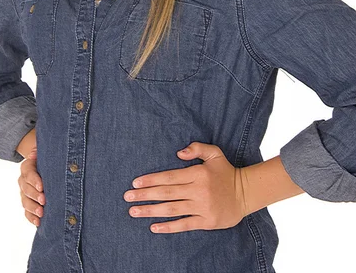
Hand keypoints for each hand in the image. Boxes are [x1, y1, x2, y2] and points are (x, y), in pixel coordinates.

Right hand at [18, 147, 45, 226]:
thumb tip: (34, 153)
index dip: (34, 180)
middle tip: (44, 200)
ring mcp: (24, 192)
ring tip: (41, 213)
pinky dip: (31, 217)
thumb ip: (40, 151)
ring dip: (32, 208)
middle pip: (26, 189)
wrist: (44, 165)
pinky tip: (38, 222)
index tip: (42, 187)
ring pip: (25, 201)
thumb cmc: (47, 158)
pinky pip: (26, 211)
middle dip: (34, 195)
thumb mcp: (45, 152)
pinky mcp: (27, 202)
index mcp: (27, 167)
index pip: (28, 173)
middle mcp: (23, 180)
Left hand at [123, 141, 246, 233]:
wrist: (246, 193)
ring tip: (134, 211)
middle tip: (128, 197)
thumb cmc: (226, 172)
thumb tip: (178, 153)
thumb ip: (197, 148)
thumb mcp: (214, 153)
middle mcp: (198, 191)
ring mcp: (202, 207)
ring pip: (172, 209)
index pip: (169, 177)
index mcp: (197, 173)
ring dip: (151, 211)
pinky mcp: (206, 222)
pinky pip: (184, 224)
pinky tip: (153, 226)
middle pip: (167, 193)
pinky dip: (168, 227)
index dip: (151, 180)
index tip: (135, 182)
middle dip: (145, 195)